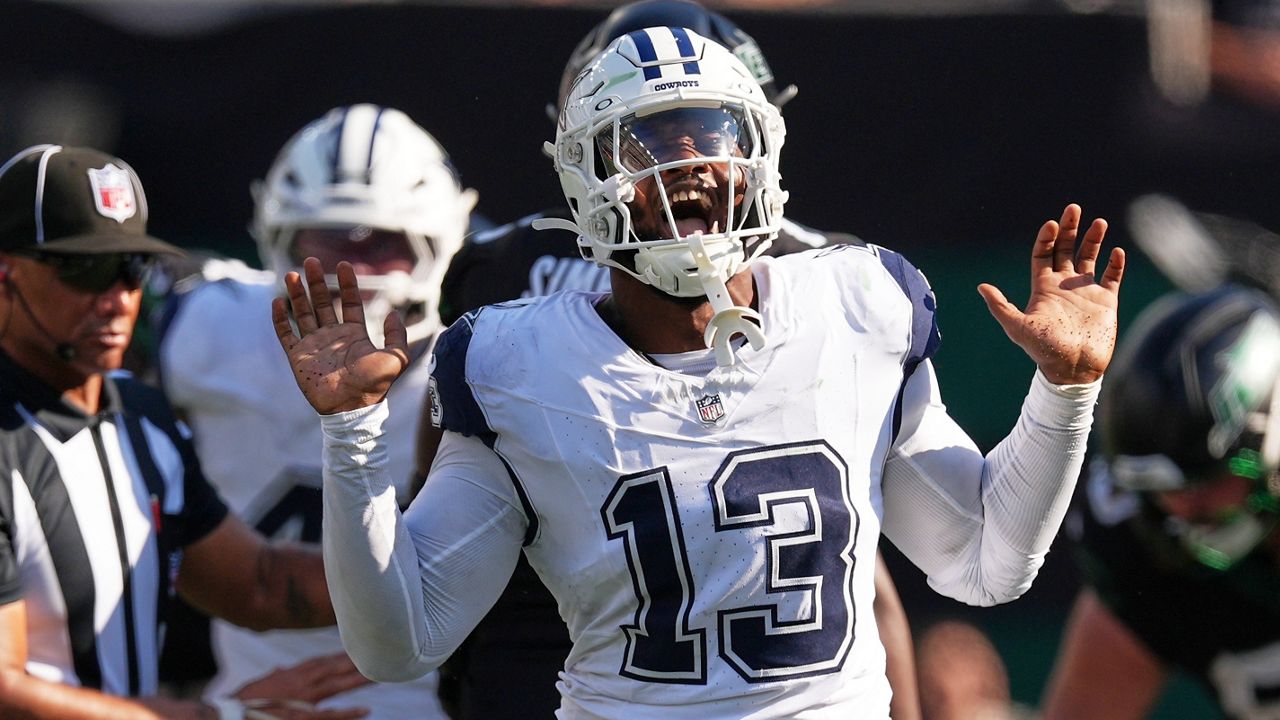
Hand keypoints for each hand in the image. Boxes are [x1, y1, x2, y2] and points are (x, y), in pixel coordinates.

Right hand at [231, 651, 370, 718]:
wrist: (234, 714)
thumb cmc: (243, 701)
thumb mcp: (260, 683)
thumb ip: (275, 675)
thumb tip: (281, 669)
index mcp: (292, 674)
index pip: (321, 661)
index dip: (339, 655)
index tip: (355, 649)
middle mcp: (302, 681)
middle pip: (334, 667)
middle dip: (354, 660)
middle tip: (376, 652)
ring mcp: (304, 699)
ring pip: (338, 685)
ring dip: (358, 679)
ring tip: (379, 673)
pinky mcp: (303, 717)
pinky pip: (331, 714)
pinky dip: (348, 713)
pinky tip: (365, 710)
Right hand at [273, 258, 408, 413]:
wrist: (352, 407)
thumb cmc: (375, 385)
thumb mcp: (396, 357)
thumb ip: (397, 334)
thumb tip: (394, 312)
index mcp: (354, 334)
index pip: (348, 303)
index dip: (346, 284)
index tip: (343, 264)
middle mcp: (332, 336)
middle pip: (322, 303)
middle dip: (316, 282)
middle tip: (311, 261)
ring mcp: (314, 345)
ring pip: (302, 313)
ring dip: (297, 294)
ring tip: (291, 274)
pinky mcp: (298, 357)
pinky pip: (286, 334)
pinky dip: (281, 318)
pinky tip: (278, 302)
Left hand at [978, 204, 1124, 384]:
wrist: (1073, 369)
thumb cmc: (1043, 350)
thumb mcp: (1018, 327)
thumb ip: (1001, 306)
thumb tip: (981, 286)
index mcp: (1043, 287)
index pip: (1043, 254)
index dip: (1047, 237)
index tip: (1052, 224)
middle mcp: (1064, 285)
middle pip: (1066, 249)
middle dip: (1069, 229)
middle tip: (1073, 208)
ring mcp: (1086, 291)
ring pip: (1090, 257)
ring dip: (1094, 239)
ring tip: (1099, 222)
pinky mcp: (1106, 301)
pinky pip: (1112, 276)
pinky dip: (1115, 263)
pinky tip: (1117, 251)